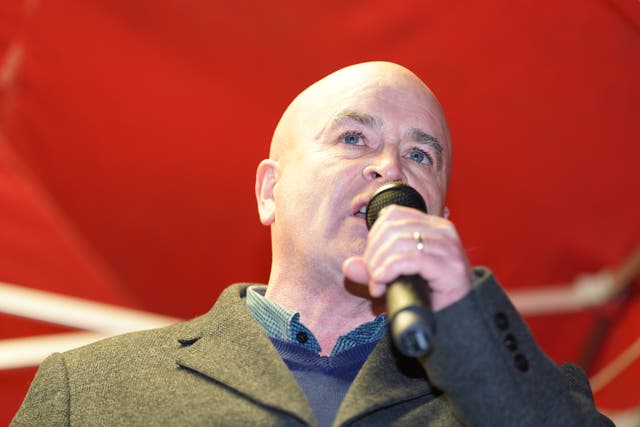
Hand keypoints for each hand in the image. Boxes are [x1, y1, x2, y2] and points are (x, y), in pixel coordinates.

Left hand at [343, 205, 473, 310]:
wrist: (458, 320)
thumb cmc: (430, 297)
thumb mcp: (395, 279)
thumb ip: (372, 270)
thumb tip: (349, 266)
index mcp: (433, 226)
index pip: (392, 215)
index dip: (374, 238)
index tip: (371, 265)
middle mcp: (443, 231)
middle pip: (390, 228)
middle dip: (373, 255)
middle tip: (373, 280)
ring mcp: (449, 247)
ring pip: (396, 243)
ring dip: (378, 267)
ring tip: (378, 286)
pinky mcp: (450, 266)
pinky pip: (408, 260)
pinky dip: (388, 272)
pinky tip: (383, 287)